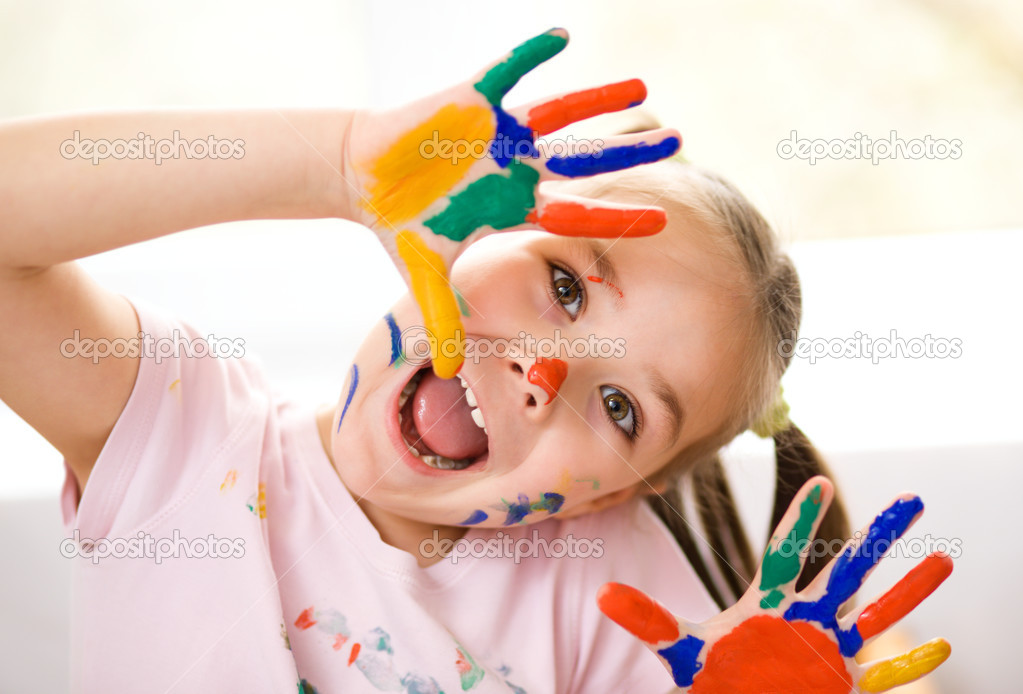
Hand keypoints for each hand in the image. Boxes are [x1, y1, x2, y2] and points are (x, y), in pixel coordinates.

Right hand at [344, 28, 679, 377]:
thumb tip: (451, 376)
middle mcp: (518, 166)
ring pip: (561, 112)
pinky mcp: (473, 100)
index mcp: (514, 205)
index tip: (662, 220)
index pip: (577, 213)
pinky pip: (509, 70)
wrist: (363, 177)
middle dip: (630, 153)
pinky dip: (532, 54)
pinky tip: (563, 36)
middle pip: (585, 160)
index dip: (618, 218)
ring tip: (644, 89)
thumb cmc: (400, 225)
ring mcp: (501, 132)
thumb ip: (444, 320)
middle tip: (678, 142)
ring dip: (600, 100)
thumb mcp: (425, 275)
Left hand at [598, 477, 952, 692]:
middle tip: (911, 499)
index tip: (819, 482)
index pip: (787, 553)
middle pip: (847, 569)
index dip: (802, 519)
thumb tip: (604, 594)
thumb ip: (649, 621)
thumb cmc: (715, 679)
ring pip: (878, 611)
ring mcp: (830, 648)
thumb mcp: (682, 651)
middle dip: (877, 537)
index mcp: (770, 603)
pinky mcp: (843, 681)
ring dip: (908, 588)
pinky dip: (914, 661)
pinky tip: (947, 645)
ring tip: (942, 558)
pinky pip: (887, 670)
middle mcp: (807, 617)